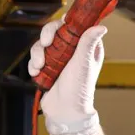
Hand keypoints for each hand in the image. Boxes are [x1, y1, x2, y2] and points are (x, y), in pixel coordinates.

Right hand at [28, 18, 106, 134]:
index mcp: (86, 47)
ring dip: (37, 53)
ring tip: (39, 66)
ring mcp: (58, 58)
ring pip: (42, 44)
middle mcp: (72, 50)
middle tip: (45, 43)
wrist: (65, 112)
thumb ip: (88, 43)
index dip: (65, 23)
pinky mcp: (47, 67)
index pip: (74, 26)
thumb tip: (101, 26)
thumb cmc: (79, 90)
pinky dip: (33, 64)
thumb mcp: (84, 63)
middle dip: (46, 36)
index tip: (59, 26)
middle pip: (54, 31)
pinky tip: (36, 73)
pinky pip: (35, 57)